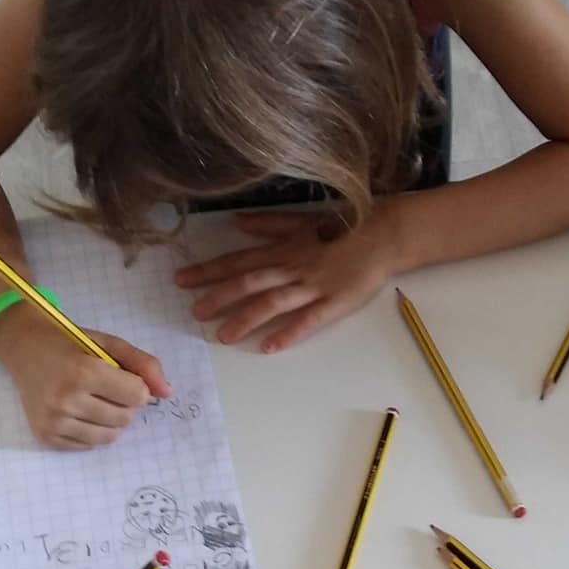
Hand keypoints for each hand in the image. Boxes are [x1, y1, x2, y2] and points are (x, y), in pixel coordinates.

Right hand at [0, 307, 171, 449]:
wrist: (25, 348)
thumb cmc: (70, 343)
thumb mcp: (109, 343)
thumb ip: (143, 364)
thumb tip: (167, 393)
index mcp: (83, 372)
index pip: (137, 395)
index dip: (138, 386)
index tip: (125, 376)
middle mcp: (66, 400)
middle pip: (125, 418)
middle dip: (126, 403)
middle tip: (108, 387)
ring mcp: (54, 422)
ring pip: (109, 436)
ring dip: (112, 420)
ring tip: (98, 400)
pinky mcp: (46, 437)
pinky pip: (88, 445)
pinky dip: (93, 430)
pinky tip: (81, 411)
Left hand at [174, 209, 400, 351]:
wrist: (385, 233)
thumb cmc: (344, 226)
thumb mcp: (302, 219)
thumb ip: (268, 224)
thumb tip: (237, 223)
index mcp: (283, 248)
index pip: (239, 260)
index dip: (209, 271)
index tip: (182, 280)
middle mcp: (293, 266)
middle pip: (250, 282)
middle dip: (219, 296)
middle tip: (194, 312)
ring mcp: (314, 285)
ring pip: (274, 302)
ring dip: (246, 318)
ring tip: (223, 335)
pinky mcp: (335, 302)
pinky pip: (309, 319)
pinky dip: (288, 333)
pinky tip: (269, 348)